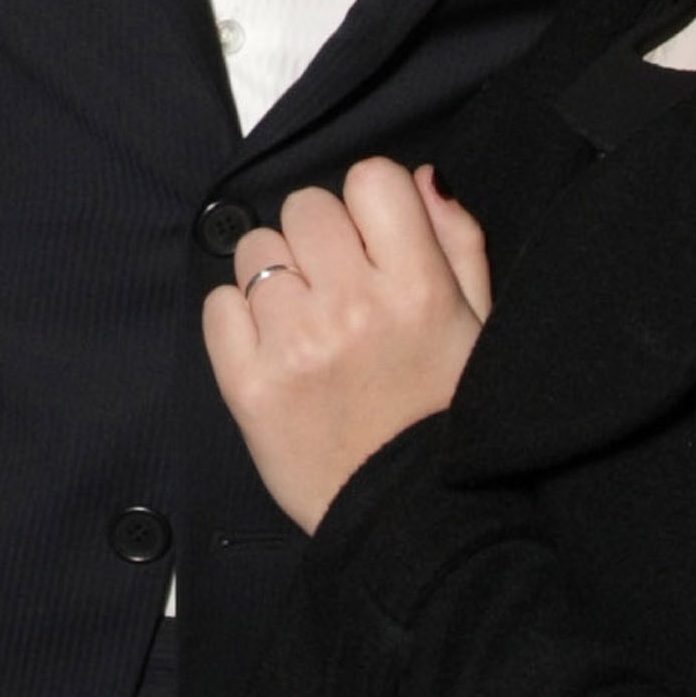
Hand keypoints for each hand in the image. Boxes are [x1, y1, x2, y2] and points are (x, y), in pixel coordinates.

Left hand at [203, 161, 490, 532]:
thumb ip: (456, 241)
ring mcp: (296, 345)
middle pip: (304, 206)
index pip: (371, 178)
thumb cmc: (445, 417)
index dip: (367, 205)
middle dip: (318, 239)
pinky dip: (238, 321)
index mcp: (419, 286)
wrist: (408, 520)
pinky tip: (272, 350)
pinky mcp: (249, 385)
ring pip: (256, 251)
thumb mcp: (477, 325)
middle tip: (335, 287)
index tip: (371, 240)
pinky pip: (218, 305)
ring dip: (275, 278)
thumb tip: (420, 176)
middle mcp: (354, 306)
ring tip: (304, 325)